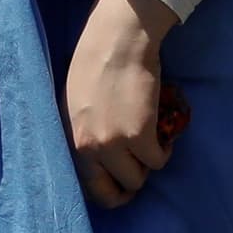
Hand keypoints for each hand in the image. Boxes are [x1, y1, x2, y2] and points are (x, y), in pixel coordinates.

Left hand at [65, 0, 179, 207]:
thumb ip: (83, 133)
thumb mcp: (75, 105)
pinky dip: (164, 150)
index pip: (85, 186)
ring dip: (147, 164)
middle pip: (112, 192)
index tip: (120, 186)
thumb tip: (98, 158)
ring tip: (150, 141)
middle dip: (128, 182)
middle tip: (140, 165)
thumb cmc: (94, 64)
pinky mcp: (140, 136)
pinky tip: (163, 133)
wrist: (117, 40)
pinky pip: (157, 161)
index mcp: (68, 137)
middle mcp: (86, 146)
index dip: (107, 191)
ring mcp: (112, 143)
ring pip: (138, 178)